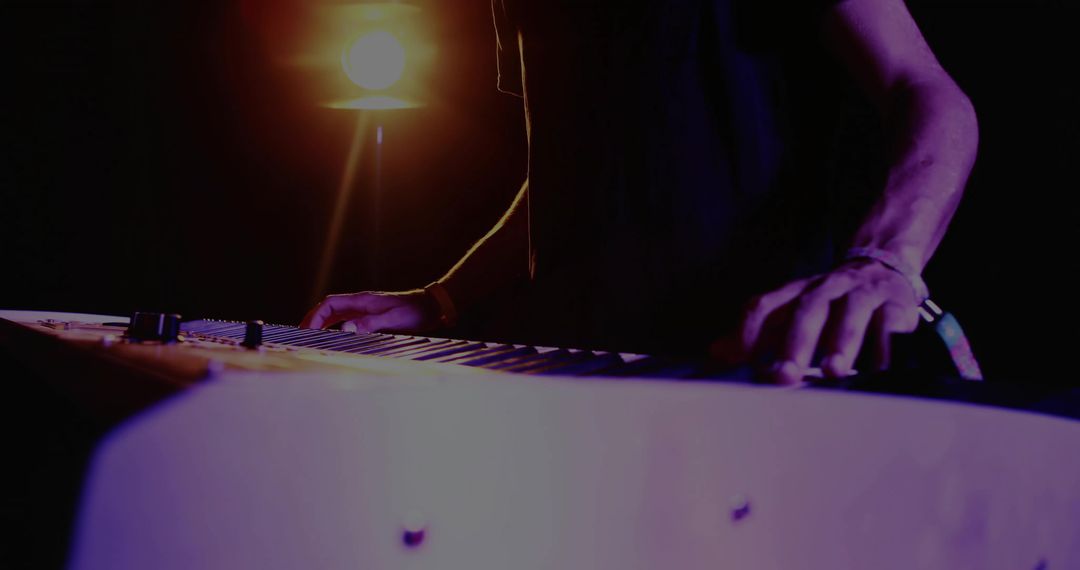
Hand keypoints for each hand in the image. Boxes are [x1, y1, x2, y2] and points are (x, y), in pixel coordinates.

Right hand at [300, 290, 438, 332]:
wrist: (431, 307)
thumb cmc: (414, 312)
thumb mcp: (392, 319)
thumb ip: (369, 324)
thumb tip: (345, 328)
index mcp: (362, 301)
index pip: (329, 304)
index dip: (314, 316)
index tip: (305, 330)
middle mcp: (360, 303)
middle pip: (328, 308)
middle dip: (312, 320)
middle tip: (300, 336)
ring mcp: (365, 309)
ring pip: (335, 314)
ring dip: (321, 324)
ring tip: (310, 337)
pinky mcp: (370, 315)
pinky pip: (345, 319)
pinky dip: (334, 327)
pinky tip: (332, 336)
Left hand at [711, 259, 920, 384]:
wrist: (883, 266)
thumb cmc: (829, 300)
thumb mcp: (791, 311)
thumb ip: (757, 333)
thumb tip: (717, 352)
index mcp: (795, 293)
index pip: (765, 306)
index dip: (749, 331)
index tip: (739, 360)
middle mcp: (825, 289)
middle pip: (807, 310)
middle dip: (795, 343)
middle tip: (785, 375)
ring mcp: (861, 294)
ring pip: (850, 312)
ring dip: (842, 342)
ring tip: (833, 370)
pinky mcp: (895, 304)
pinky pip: (889, 322)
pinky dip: (884, 345)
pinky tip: (877, 367)